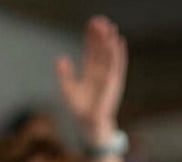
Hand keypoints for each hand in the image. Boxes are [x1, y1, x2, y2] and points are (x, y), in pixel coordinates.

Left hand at [56, 15, 126, 143]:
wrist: (89, 123)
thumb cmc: (79, 108)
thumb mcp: (67, 89)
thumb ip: (64, 74)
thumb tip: (61, 59)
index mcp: (89, 71)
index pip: (91, 50)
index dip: (91, 37)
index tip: (91, 23)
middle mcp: (100, 71)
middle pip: (100, 49)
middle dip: (101, 35)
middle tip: (100, 19)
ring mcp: (108, 76)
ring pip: (109, 54)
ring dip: (110, 41)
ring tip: (111, 26)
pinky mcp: (114, 82)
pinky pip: (118, 66)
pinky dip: (119, 54)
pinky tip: (120, 42)